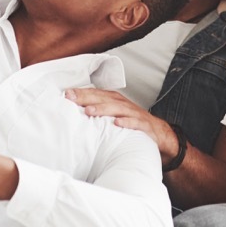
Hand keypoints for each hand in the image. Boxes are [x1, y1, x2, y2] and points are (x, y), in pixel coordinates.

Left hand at [64, 88, 179, 161]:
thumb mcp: (114, 115)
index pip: (95, 94)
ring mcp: (133, 114)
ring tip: (89, 111)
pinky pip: (135, 123)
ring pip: (117, 109)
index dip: (81, 93)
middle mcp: (122, 104)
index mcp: (114, 100)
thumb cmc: (131, 123)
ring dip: (103, 109)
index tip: (66, 94)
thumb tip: (74, 115)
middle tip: (71, 98)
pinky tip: (117, 124)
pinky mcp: (143, 125)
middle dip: (87, 97)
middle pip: (103, 98)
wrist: (159, 133)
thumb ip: (98, 113)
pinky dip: (127, 122)